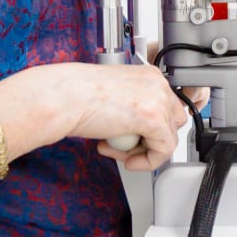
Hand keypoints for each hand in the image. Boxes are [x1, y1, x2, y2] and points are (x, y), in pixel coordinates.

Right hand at [8, 63, 192, 171]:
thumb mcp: (115, 96)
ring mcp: (157, 99)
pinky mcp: (153, 118)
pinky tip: (127, 161)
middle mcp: (157, 83)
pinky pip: (164, 150)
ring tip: (118, 152)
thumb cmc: (76, 96)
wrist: (63, 97)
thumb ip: (134, 108)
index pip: (167, 106)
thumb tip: (141, 129)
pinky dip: (147, 162)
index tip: (134, 138)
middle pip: (173, 122)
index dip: (151, 128)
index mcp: (148, 75)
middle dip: (149, 141)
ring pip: (169, 138)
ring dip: (144, 152)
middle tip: (124, 147)